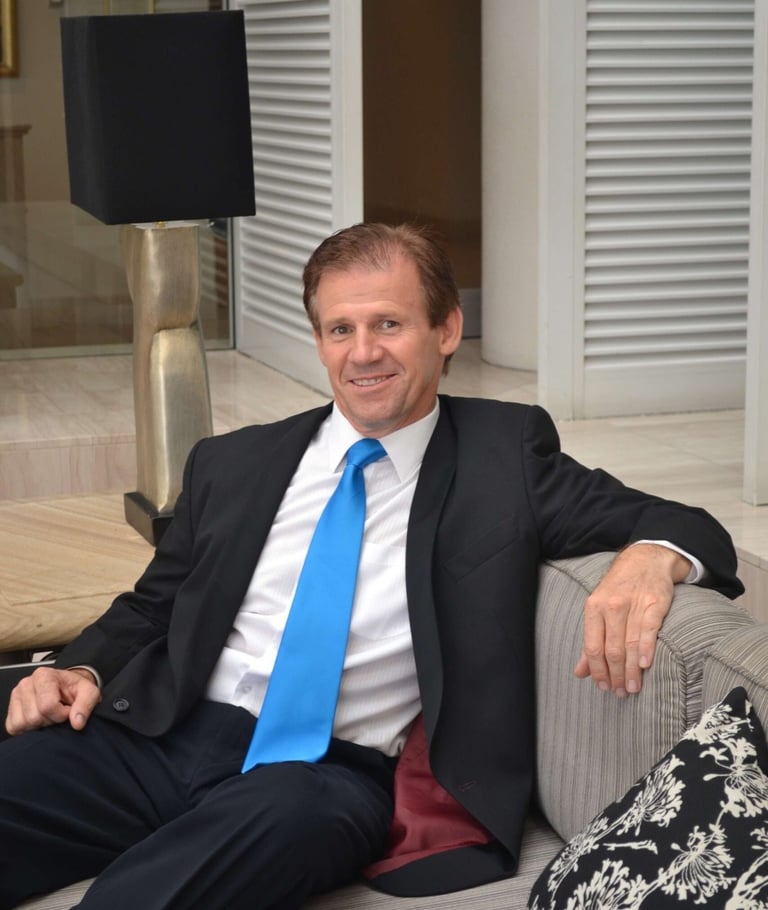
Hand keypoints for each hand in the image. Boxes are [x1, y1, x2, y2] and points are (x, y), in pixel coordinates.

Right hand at [5, 666, 100, 735]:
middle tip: (58, 712)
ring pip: (23, 724)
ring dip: (40, 725)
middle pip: (34, 717)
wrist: (67, 688)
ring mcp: (16, 697)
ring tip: (50, 715)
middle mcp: (26, 684)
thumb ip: (86, 705)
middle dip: (50, 720)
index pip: (47, 706)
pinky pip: (14, 728)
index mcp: (44, 675)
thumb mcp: (89, 692)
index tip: (68, 709)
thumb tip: (77, 722)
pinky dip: (28, 729)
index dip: (61, 714)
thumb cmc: (75, 689)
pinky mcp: (11, 710)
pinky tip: (40, 720)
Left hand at [574, 543, 690, 695]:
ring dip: (631, 670)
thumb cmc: (619, 589)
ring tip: (633, 687)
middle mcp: (610, 606)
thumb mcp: (598, 609)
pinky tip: (645, 666)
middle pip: (611, 649)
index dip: (597, 671)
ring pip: (629, 644)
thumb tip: (579, 673)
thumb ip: (591, 642)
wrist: (645, 560)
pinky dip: (646, 650)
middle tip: (621, 692)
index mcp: (593, 608)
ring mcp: (633, 604)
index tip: (603, 687)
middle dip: (615, 675)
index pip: (592, 646)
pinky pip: (648, 630)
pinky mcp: (654, 603)